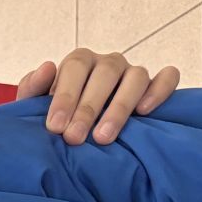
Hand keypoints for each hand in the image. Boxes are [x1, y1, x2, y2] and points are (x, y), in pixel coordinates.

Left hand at [18, 48, 180, 145]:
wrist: (75, 133)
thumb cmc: (56, 119)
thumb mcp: (35, 106)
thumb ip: (33, 88)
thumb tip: (47, 67)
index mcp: (79, 62)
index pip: (75, 67)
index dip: (65, 96)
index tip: (54, 127)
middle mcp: (108, 63)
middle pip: (105, 73)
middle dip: (88, 107)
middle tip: (74, 138)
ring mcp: (133, 73)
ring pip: (136, 77)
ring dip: (120, 107)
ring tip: (103, 138)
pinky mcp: (156, 85)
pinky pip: (168, 78)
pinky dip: (160, 90)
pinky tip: (145, 111)